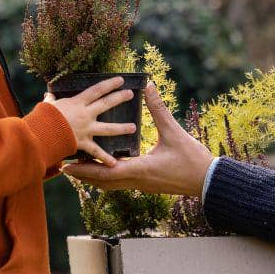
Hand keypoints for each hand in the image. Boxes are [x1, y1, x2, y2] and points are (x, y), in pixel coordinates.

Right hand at [45, 76, 135, 166]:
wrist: (41, 134)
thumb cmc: (43, 117)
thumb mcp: (48, 106)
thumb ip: (51, 100)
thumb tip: (48, 95)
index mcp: (77, 102)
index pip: (97, 90)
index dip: (109, 84)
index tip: (120, 79)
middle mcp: (85, 114)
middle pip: (106, 104)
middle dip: (119, 98)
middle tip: (130, 94)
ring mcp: (86, 129)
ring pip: (107, 128)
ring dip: (121, 128)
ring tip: (133, 128)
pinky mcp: (83, 143)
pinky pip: (96, 152)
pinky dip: (105, 158)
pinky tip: (115, 163)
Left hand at [61, 82, 214, 196]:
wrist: (208, 181)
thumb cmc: (192, 159)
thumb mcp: (174, 131)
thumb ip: (159, 109)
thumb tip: (149, 87)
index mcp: (140, 169)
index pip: (106, 171)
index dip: (86, 168)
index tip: (70, 164)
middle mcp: (137, 181)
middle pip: (104, 182)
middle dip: (84, 175)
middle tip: (67, 168)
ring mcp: (142, 185)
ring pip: (112, 185)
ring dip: (96, 178)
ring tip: (82, 169)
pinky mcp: (148, 185)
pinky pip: (122, 184)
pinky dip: (109, 178)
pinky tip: (108, 170)